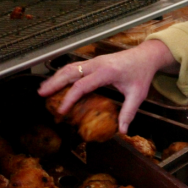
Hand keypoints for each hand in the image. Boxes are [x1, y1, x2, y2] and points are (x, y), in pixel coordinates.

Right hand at [37, 40, 175, 133]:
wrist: (145, 56)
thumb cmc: (141, 74)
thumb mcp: (138, 95)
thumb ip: (128, 113)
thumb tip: (122, 131)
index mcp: (106, 72)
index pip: (82, 85)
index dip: (70, 98)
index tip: (61, 110)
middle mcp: (96, 65)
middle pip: (69, 72)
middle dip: (54, 83)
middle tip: (41, 94)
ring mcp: (93, 62)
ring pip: (69, 67)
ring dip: (55, 77)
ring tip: (43, 89)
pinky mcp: (92, 62)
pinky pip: (74, 67)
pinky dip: (62, 74)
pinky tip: (55, 82)